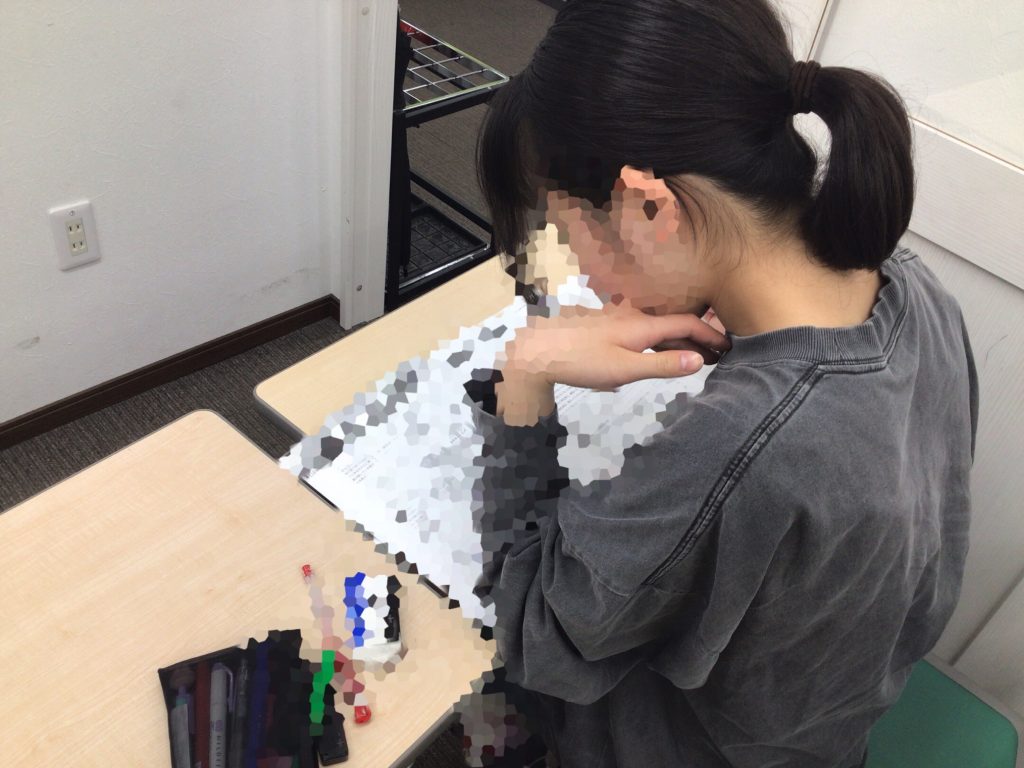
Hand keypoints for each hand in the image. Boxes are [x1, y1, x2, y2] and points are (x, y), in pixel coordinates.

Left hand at [495, 305, 730, 424]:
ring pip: (659, 330)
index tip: (731, 348)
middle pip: (676, 325)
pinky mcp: (607, 330)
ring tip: (696, 360)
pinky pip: (643, 334)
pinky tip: (657, 357)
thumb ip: (662, 365)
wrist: (537, 351)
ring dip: (680, 342)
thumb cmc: (580, 361)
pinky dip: (660, 344)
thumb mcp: (625, 369)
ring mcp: (619, 322)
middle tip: (721, 358)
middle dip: (700, 339)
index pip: (688, 324)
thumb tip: (700, 360)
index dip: (712, 335)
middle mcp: (635, 318)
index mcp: (644, 325)